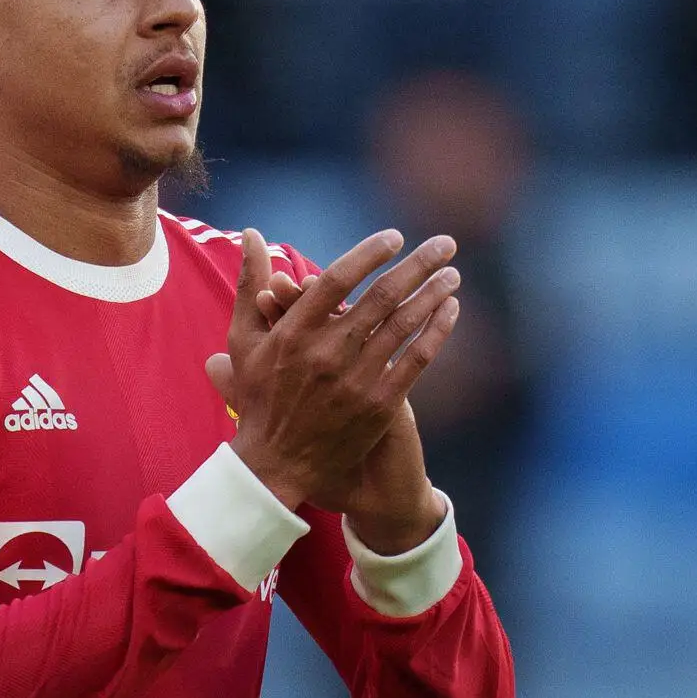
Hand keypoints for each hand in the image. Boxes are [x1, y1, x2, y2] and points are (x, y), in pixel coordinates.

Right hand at [204, 228, 460, 514]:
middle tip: (444, 243)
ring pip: (404, 324)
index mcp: (294, 332)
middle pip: (381, 296)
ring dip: (433, 293)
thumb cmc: (259, 396)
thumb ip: (250, 285)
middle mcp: (327, 353)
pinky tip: (451, 309)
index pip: (338, 278)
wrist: (276, 464)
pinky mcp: (379, 405)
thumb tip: (254, 233)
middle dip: (418, 265)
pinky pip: (416, 359)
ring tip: (452, 272)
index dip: (370, 253)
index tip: (395, 237)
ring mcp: (356, 380)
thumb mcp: (244, 340)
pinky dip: (436, 331)